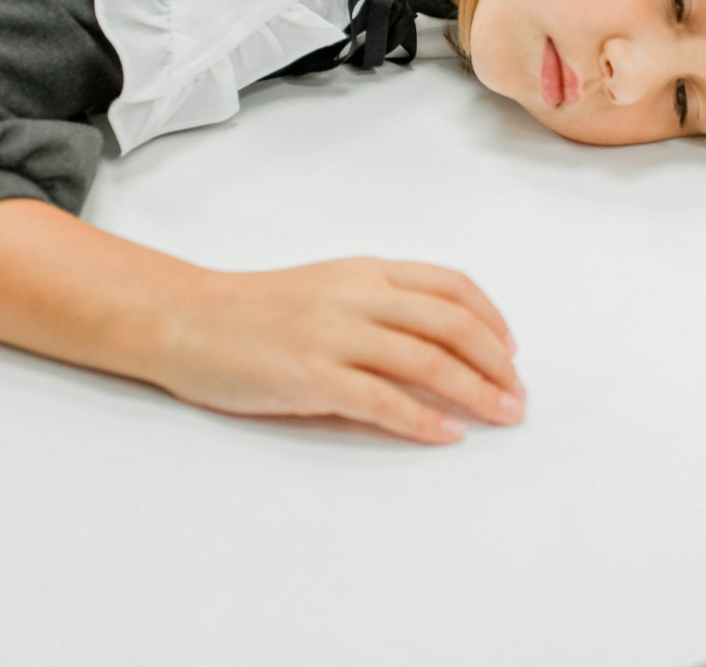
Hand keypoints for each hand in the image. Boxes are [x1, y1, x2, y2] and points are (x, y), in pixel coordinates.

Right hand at [155, 258, 524, 444]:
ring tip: (501, 415)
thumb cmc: (254, 310)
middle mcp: (357, 296)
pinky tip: (447, 434)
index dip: (491, 319)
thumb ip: (379, 304)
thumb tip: (440, 341)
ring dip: (476, 392)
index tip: (511, 349)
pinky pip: (383, 401)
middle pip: (452, 324)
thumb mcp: (327, 287)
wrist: (187, 320)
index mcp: (366, 272)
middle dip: (496, 362)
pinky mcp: (311, 376)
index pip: (450, 286)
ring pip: (428, 361)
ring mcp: (334, 336)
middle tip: (518, 394)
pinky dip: (424, 420)